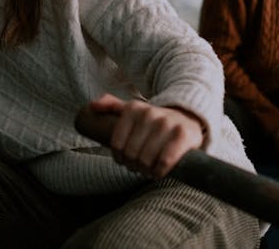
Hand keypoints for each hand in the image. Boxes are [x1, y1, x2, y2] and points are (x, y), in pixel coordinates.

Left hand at [89, 94, 204, 179]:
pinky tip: (159, 172)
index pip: (117, 143)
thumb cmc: (154, 120)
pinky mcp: (183, 135)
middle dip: (133, 165)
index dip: (119, 158)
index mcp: (133, 108)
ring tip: (148, 170)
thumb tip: (92, 106)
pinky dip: (159, 172)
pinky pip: (164, 162)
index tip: (125, 160)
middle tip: (138, 167)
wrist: (187, 117)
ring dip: (145, 171)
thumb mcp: (133, 109)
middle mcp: (149, 113)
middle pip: (131, 154)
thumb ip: (112, 106)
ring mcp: (167, 123)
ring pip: (146, 160)